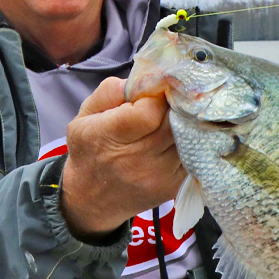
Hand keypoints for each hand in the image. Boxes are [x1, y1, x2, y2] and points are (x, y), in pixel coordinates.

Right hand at [60, 77, 184, 241]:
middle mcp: (135, 160)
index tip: (152, 94)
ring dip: (185, 123)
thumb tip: (143, 79)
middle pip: (173, 123)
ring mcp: (157, 176)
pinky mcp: (173, 186)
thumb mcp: (85, 115)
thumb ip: (109, 92)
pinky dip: (189, 142)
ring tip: (174, 118)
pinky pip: (193, 155)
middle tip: (169, 101)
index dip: (156, 97)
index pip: (149, 112)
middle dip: (174, 107)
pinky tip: (179, 137)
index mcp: (108, 137)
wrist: (91, 198)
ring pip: (188, 138)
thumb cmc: (89, 149)